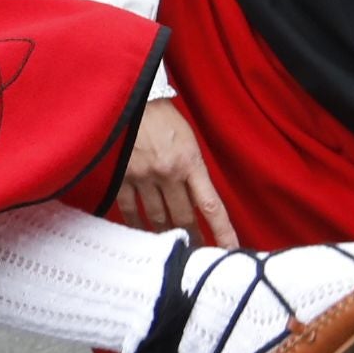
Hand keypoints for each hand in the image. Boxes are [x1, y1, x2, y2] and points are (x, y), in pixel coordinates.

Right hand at [116, 98, 233, 244]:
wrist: (132, 99)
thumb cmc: (164, 119)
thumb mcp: (188, 142)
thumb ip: (193, 171)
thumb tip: (196, 202)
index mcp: (191, 162)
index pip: (211, 205)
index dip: (222, 231)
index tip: (231, 250)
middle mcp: (169, 173)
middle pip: (184, 218)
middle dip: (193, 238)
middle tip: (197, 253)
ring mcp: (144, 176)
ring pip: (158, 218)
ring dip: (165, 234)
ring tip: (171, 246)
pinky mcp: (122, 176)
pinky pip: (131, 209)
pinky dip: (137, 223)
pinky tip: (142, 231)